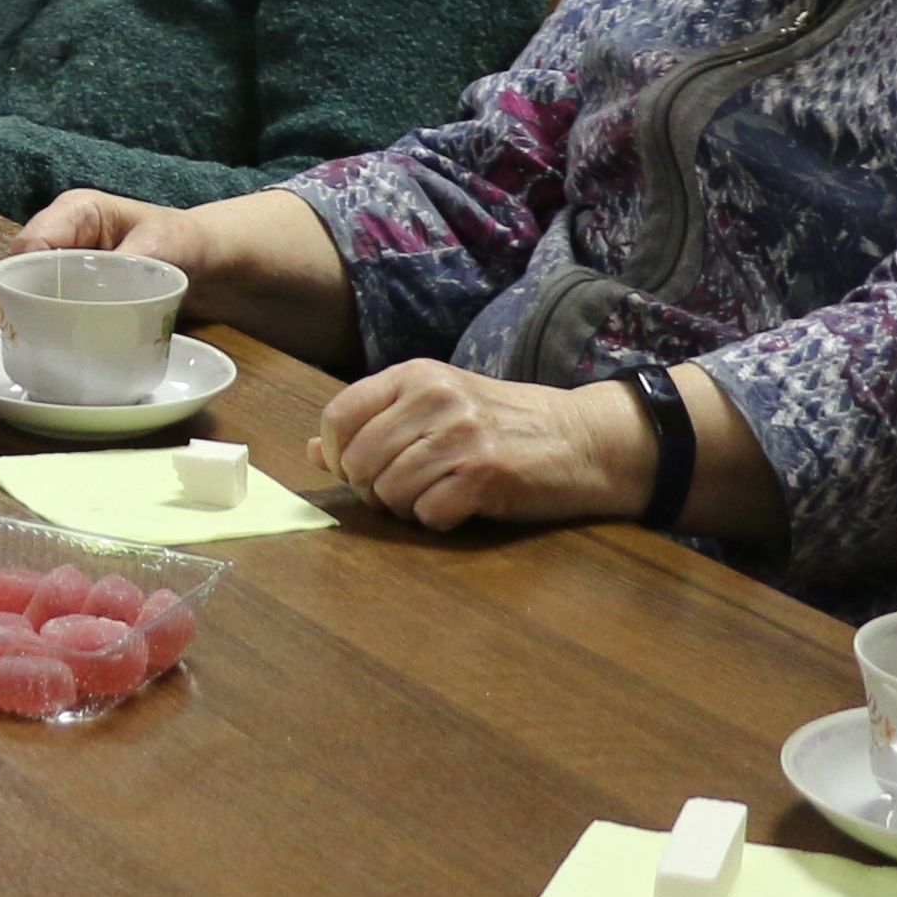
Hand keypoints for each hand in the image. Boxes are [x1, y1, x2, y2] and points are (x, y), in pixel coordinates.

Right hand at [16, 182, 360, 361]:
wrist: (219, 270)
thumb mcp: (171, 242)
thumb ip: (142, 253)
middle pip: (23, 278)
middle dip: (25, 310)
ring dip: (40, 330)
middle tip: (38, 344)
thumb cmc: (193, 243)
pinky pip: (57, 323)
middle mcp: (62, 243)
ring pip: (35, 304)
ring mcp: (68, 278)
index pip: (29, 244)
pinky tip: (68, 364)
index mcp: (73, 214)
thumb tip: (115, 274)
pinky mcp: (79, 306)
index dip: (23, 278)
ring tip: (50, 359)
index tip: (34, 313)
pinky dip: (60, 342)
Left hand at [309, 362, 649, 531]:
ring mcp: (460, 436)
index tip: (358, 470)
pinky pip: (428, 515)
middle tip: (402, 492)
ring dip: (406, 507)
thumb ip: (376, 423)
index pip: (339, 415)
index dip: (338, 454)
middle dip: (371, 490)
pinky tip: (460, 506)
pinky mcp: (485, 475)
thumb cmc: (503, 424)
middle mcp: (434, 398)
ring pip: (389, 492)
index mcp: (415, 375)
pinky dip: (437, 521)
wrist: (581, 439)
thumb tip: (315, 450)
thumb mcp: (436, 407)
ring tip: (436, 496)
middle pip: (359, 462)